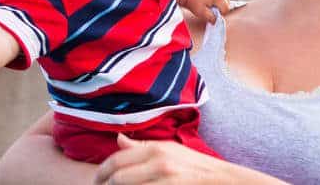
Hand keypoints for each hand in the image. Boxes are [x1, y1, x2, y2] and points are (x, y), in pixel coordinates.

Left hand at [94, 134, 225, 184]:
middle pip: (118, 178)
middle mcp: (159, 162)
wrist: (224, 180)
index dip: (101, 173)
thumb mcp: (169, 150)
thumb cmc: (194, 166)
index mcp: (156, 148)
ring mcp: (166, 179)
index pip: (117, 160)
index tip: (96, 181)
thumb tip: (118, 139)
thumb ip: (141, 147)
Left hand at [182, 0, 229, 23]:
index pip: (226, 9)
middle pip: (227, 3)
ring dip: (221, 2)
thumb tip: (217, 21)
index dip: (219, 14)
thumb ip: (211, 18)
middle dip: (221, 8)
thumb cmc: (193, 1)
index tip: (211, 13)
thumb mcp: (201, 13)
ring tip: (210, 4)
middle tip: (210, 9)